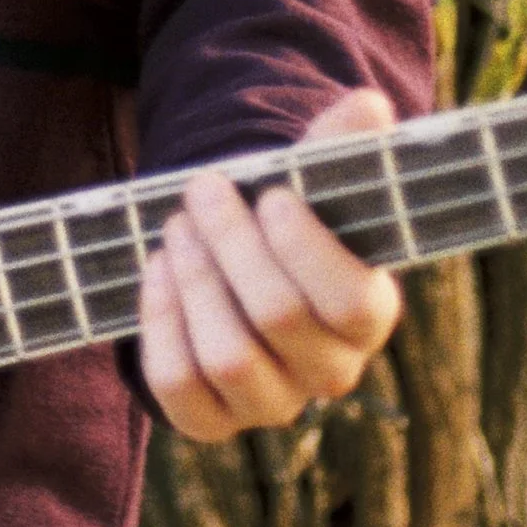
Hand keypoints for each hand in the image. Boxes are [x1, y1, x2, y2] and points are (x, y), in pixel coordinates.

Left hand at [139, 88, 401, 441]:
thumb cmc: (282, 221)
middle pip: (279, 316)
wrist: (236, 270)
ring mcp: (270, 403)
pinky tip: (158, 271)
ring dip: (194, 280)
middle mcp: (329, 372)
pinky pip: (180, 387)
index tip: (271, 194)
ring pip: (228, 357)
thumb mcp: (310, 181)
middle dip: (232, 243)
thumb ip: (339, 146)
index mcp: (368, 314)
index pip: (352, 302)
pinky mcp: (212, 419)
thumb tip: (369, 107)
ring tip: (178, 226)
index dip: (307, 249)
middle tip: (203, 189)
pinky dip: (161, 323)